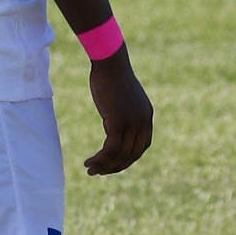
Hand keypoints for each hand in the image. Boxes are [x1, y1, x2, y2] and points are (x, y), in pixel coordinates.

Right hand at [83, 49, 152, 175]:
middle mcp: (142, 122)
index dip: (128, 159)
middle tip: (99, 172)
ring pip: (120, 155)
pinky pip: (110, 150)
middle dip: (115, 167)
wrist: (109, 63)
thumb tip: (115, 117)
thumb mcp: (123, 95)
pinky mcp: (119, 123)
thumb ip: (124, 109)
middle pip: (131, 155)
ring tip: (90, 169)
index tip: (112, 163)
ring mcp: (132, 123)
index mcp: (146, 116)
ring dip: (104, 166)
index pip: (141, 147)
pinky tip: (89, 162)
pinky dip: (99, 159)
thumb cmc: (111, 75)